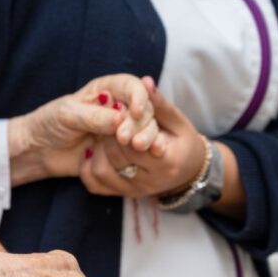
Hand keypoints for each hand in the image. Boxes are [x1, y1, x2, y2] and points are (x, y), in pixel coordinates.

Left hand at [8, 74, 161, 186]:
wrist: (40, 150)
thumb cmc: (49, 124)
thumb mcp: (67, 116)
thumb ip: (94, 116)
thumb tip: (120, 120)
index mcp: (107, 89)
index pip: (132, 86)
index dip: (138, 97)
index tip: (136, 112)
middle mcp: (119, 107)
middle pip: (144, 111)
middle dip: (139, 124)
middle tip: (125, 139)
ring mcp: (121, 130)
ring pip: (144, 133)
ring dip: (139, 142)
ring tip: (129, 149)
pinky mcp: (120, 151)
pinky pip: (134, 155)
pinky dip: (132, 159)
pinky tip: (121, 164)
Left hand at [79, 81, 207, 198]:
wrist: (189, 173)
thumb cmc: (184, 141)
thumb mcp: (177, 121)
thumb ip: (159, 104)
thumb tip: (145, 82)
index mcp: (167, 162)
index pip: (135, 144)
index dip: (123, 127)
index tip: (116, 111)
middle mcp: (150, 181)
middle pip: (116, 157)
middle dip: (107, 134)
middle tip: (104, 118)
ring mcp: (135, 191)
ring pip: (102, 172)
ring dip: (96, 149)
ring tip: (99, 133)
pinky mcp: (123, 195)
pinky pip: (96, 185)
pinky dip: (88, 168)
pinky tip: (91, 152)